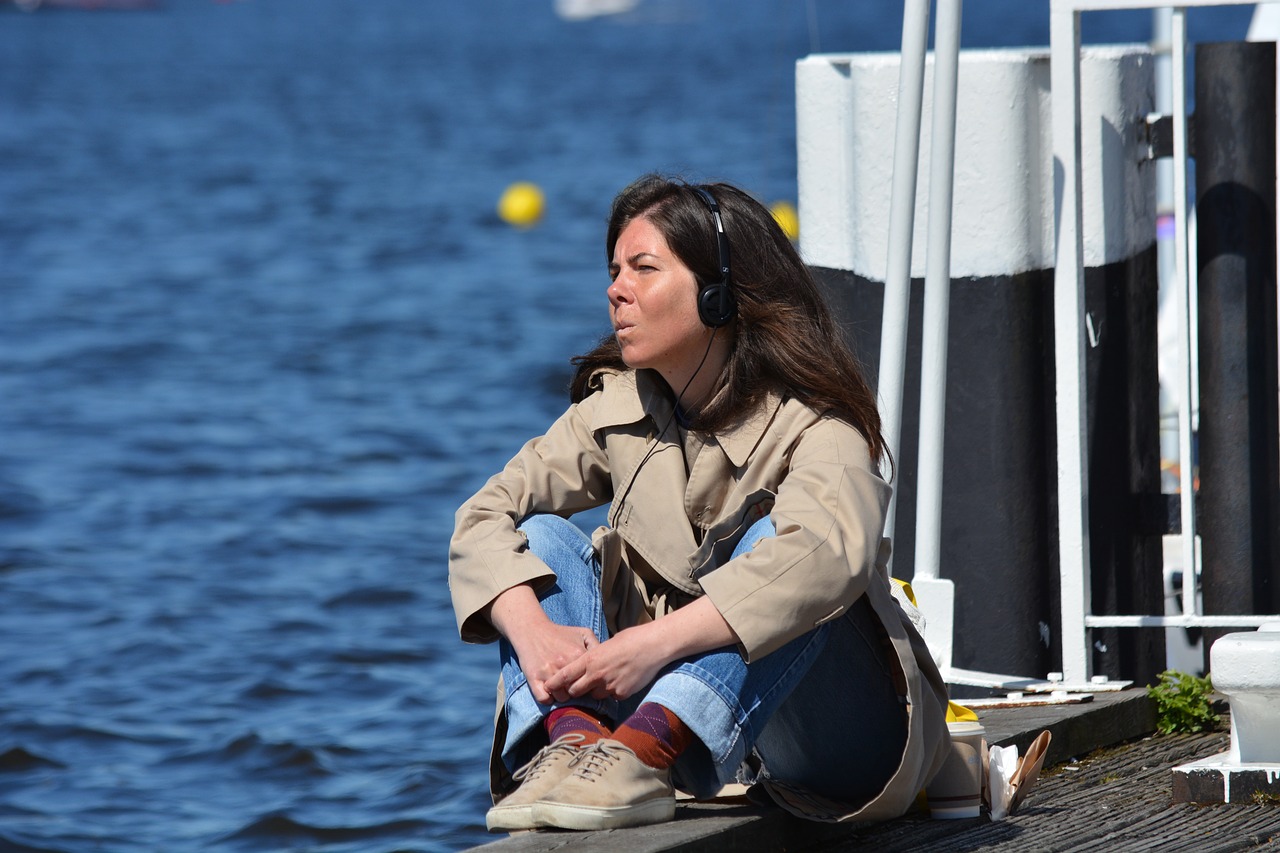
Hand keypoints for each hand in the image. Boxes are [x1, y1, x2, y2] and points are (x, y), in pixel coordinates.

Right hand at [486, 584, 599, 703]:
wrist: (532, 630)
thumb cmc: (559, 633)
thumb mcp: (582, 632)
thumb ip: (596, 644)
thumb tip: (606, 660)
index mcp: (578, 655)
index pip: (591, 680)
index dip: (590, 683)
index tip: (587, 683)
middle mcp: (564, 665)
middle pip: (577, 692)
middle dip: (577, 692)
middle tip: (573, 687)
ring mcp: (548, 673)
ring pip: (562, 698)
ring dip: (562, 696)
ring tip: (561, 688)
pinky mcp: (534, 679)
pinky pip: (544, 699)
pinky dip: (548, 699)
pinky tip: (549, 692)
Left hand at [543, 624, 667, 702]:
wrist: (653, 646)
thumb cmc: (631, 640)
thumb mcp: (606, 645)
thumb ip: (594, 657)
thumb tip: (587, 664)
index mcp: (591, 659)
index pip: (565, 675)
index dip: (554, 683)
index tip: (547, 687)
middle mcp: (597, 675)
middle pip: (576, 691)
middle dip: (575, 690)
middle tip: (578, 687)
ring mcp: (609, 686)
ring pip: (595, 695)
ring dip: (597, 690)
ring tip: (608, 678)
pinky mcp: (621, 693)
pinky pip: (612, 696)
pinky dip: (614, 691)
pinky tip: (623, 680)